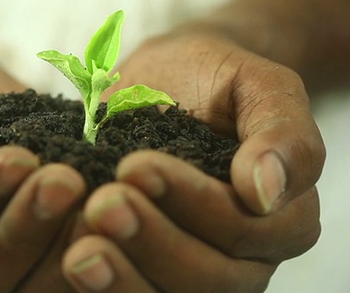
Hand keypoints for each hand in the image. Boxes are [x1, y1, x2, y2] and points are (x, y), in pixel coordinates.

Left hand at [61, 29, 322, 291]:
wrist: (163, 83)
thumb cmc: (211, 78)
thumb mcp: (254, 82)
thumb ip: (280, 129)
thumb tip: (266, 191)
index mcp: (282, 217)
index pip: (246, 230)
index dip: (193, 203)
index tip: (136, 164)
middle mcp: (244, 258)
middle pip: (209, 279)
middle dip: (152, 241)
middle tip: (101, 204)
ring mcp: (195, 271)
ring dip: (122, 278)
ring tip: (79, 251)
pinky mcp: (149, 270)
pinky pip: (133, 292)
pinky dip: (103, 285)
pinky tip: (68, 260)